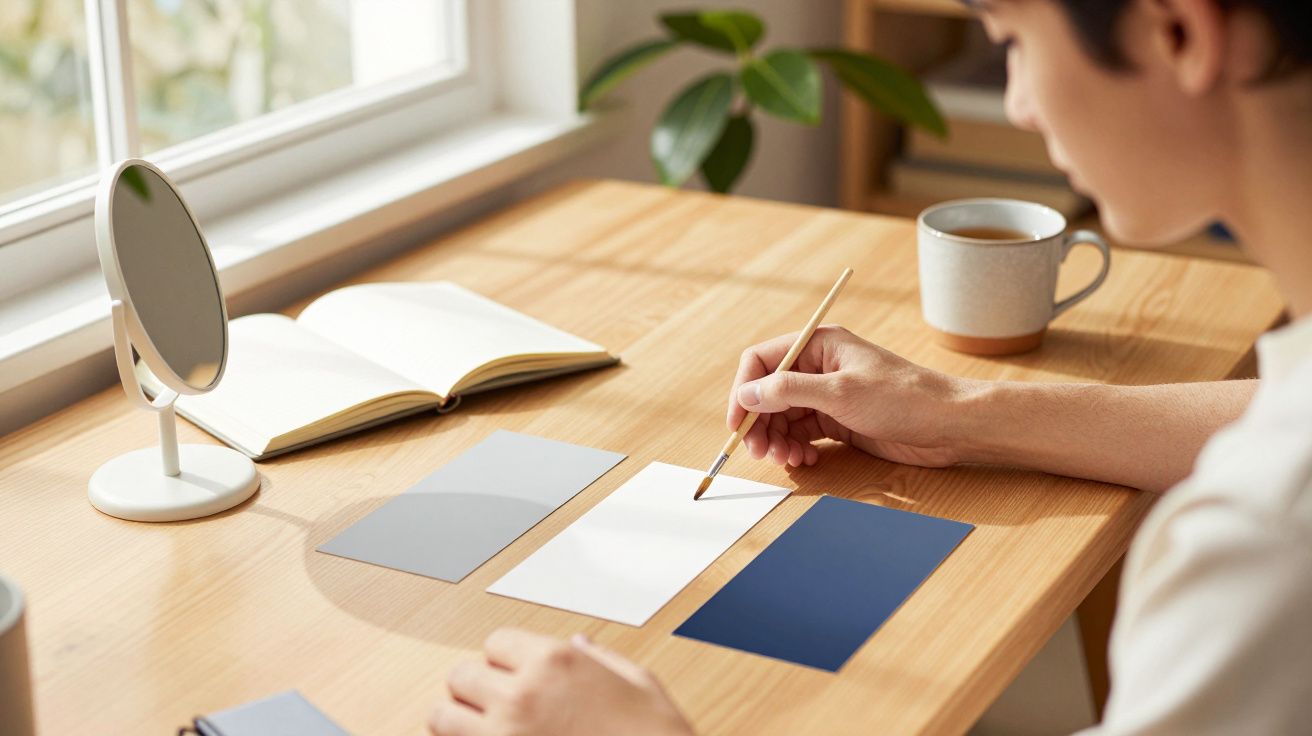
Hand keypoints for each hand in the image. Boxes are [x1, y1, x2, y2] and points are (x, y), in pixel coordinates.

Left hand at [429, 628, 693, 735]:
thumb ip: (602, 659)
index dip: (505, 660)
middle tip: (494, 704)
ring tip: (479, 730)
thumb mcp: (638, 683)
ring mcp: (503, 735)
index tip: (515, 675)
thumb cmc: (653, 735)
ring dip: (456, 721)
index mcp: (556, 661)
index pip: (496, 642)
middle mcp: (522, 693)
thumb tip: (581, 644)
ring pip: (441, 716)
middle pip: (461, 674)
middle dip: (476, 689)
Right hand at [728, 325, 969, 468]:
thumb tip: (747, 394)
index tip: (737, 424)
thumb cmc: (903, 398)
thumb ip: (789, 391)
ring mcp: (827, 395)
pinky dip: (796, 448)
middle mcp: (818, 367)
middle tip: (761, 453)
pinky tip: (806, 460)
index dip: (743, 391)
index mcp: (818, 345)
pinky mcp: (838, 420)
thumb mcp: (841, 392)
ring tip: (788, 460)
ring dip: (777, 440)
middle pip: (768, 393)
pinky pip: (801, 433)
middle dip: (760, 424)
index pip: (762, 361)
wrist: (948, 425)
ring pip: (782, 417)